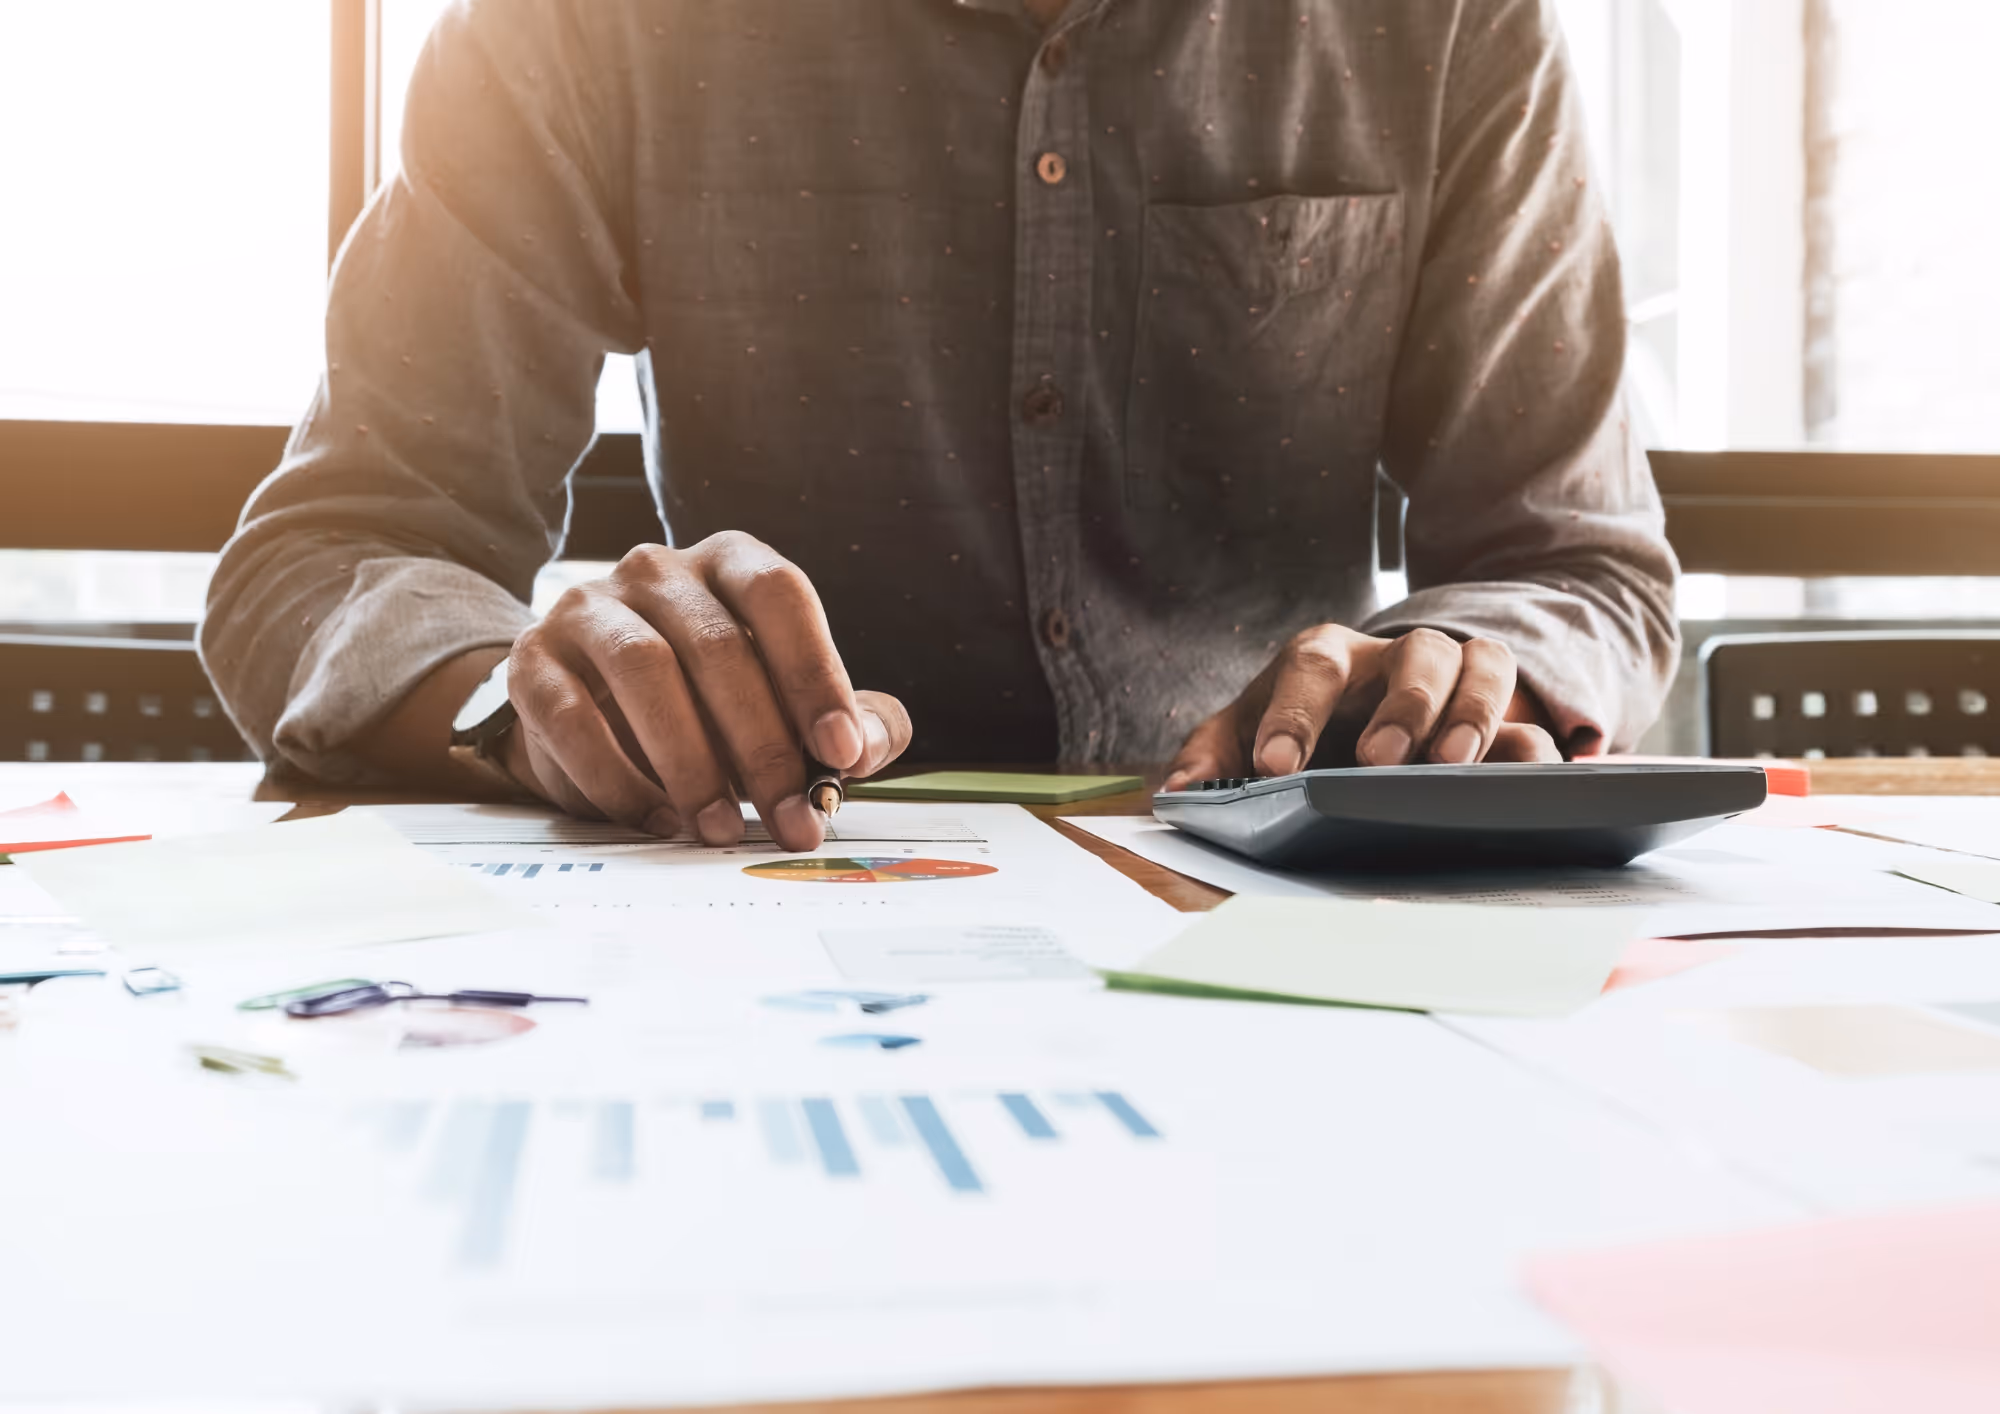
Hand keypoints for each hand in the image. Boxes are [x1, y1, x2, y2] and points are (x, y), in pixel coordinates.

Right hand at [498, 532, 911, 850]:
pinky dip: (620, 780)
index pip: (779, 593)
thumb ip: (847, 721)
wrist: (583, 709)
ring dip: (691, 763)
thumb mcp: (786, 705)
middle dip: (762, 744)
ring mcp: (587, 608)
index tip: (841, 752)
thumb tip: (865, 750)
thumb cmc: (708, 703)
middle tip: (792, 818)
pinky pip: (574, 719)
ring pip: (644, 671)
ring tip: (721, 829)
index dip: (814, 672)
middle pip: (717, 644)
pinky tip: (659, 821)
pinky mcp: (533, 663)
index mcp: (729, 562)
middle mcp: (657, 570)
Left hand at [1165, 625, 1558, 788]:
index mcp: (1325, 659)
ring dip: (1472, 712)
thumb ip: (1211, 760)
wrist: (1365, 719)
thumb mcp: (1246, 738)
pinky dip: (1535, 746)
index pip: (1310, 667)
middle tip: (1379, 761)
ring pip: (1482, 666)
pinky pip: (1531, 722)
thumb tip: (1179, 792)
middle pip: (1412, 655)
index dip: (1293, 713)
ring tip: (1454, 766)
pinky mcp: (1505, 720)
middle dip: (1400, 705)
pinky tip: (1532, 780)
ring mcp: (1456, 682)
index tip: (1276, 766)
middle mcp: (1395, 659)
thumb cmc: (1301, 730)